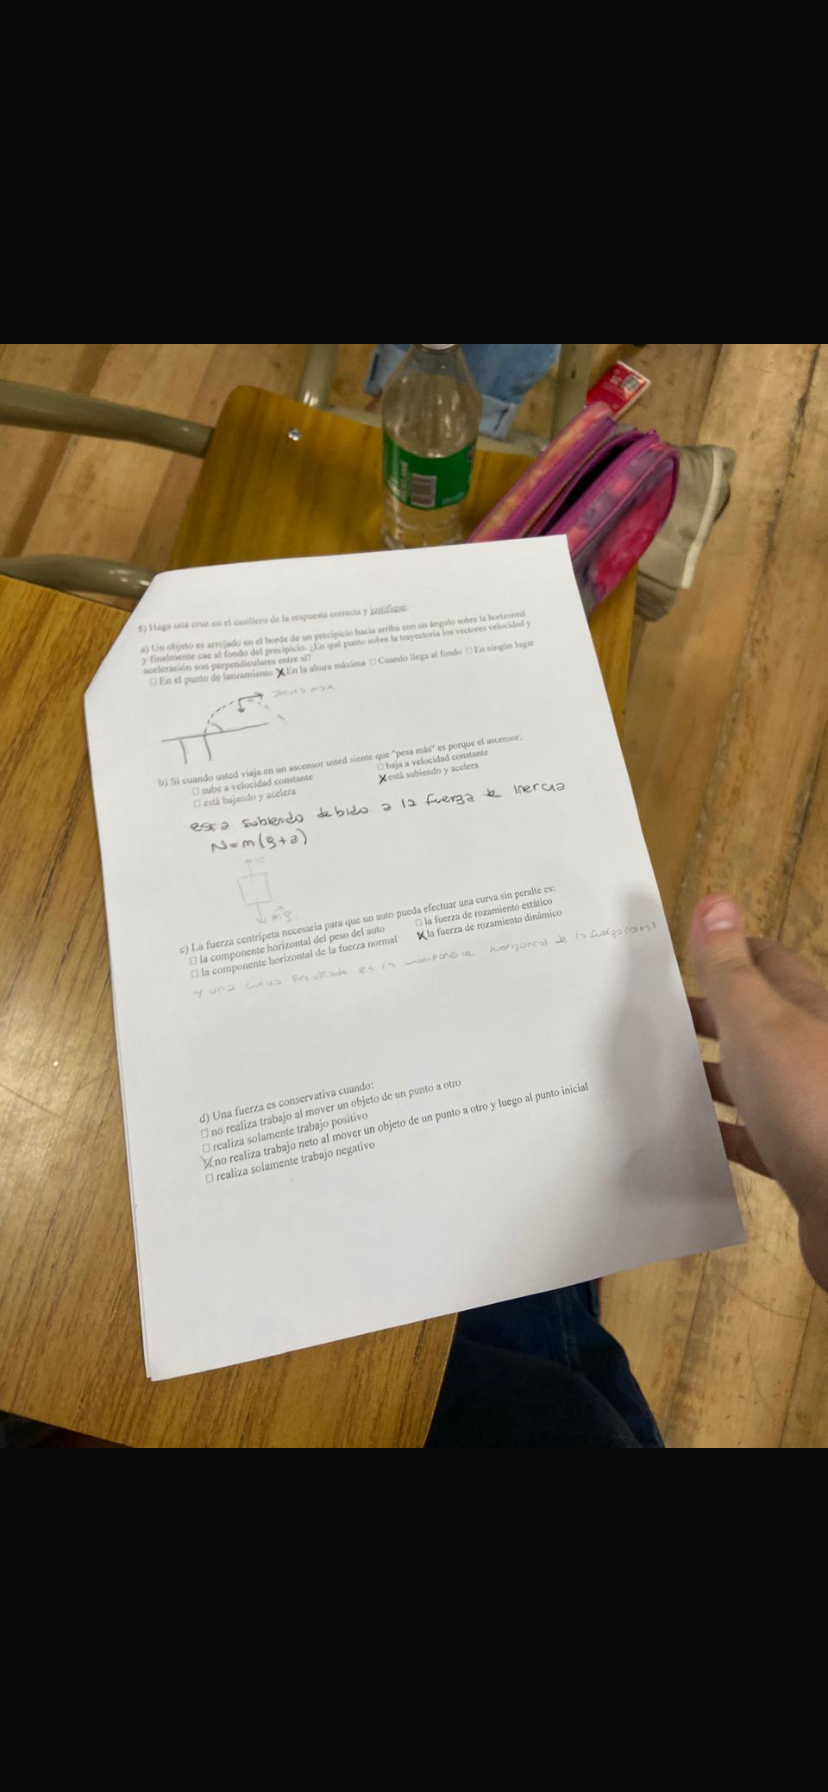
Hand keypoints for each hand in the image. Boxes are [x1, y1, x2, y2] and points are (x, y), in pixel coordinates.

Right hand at [689, 895, 827, 1291]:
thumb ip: (731, 970)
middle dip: (708, 1014)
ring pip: (753, 1078)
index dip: (723, 951)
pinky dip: (720, 1131)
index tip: (672, 955)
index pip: (766, 962)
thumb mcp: (761, 1025)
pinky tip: (688, 1134)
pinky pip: (753, 1136)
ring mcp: (810, 1107)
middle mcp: (813, 1053)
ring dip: (710, 1072)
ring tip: (655, 1070)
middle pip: (756, 1020)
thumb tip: (716, 899)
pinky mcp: (801, 1159)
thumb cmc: (811, 1105)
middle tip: (648, 1015)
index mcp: (808, 1011)